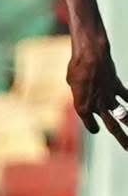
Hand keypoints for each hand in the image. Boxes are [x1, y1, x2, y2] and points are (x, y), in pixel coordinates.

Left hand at [68, 29, 127, 147]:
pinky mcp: (117, 87)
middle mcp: (97, 106)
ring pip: (124, 117)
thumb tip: (85, 93)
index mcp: (83, 108)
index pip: (91, 125)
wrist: (90, 56)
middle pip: (113, 127)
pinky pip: (127, 98)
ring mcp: (109, 97)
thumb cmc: (76, 69)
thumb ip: (80, 93)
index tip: (95, 128)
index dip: (93, 127)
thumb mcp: (72, 83)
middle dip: (122, 139)